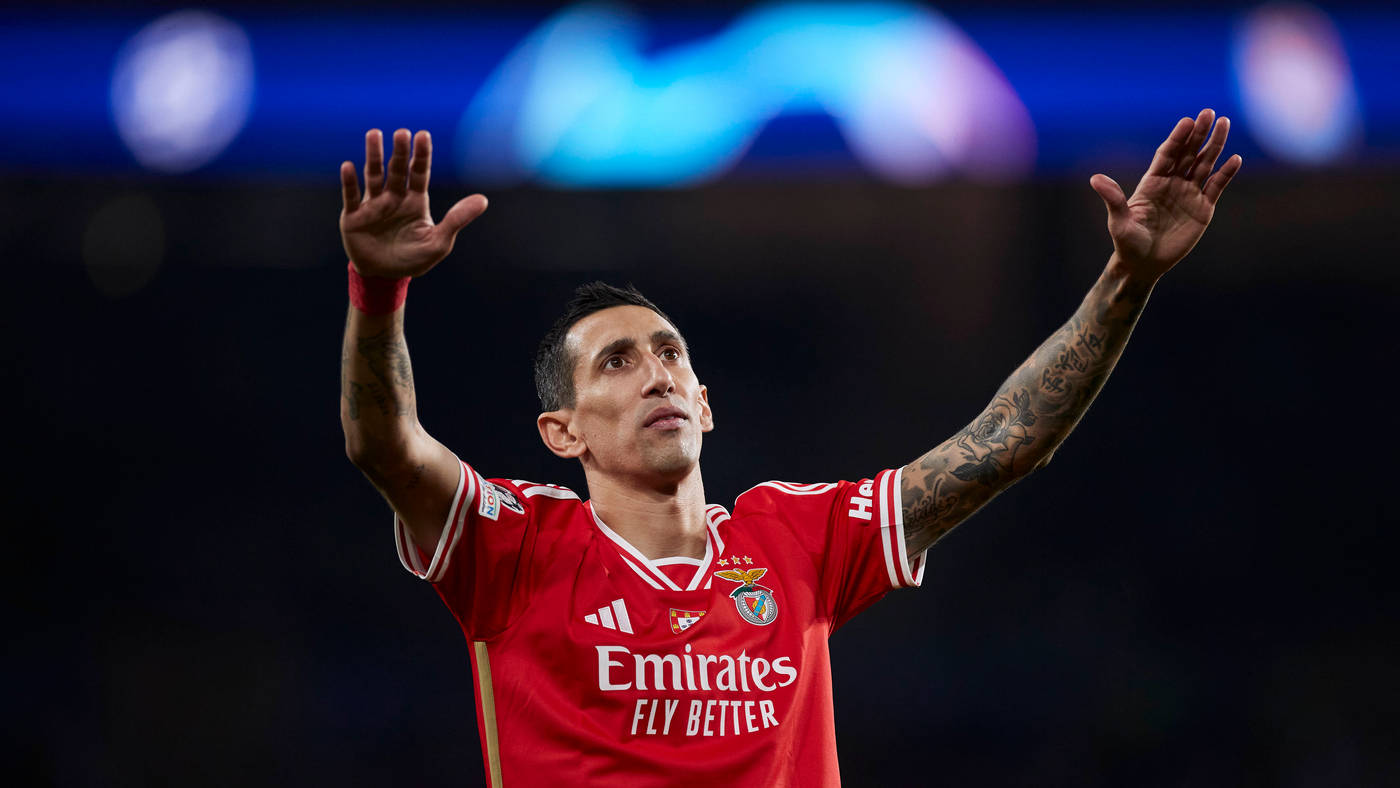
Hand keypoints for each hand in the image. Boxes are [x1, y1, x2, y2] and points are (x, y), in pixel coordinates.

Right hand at [340, 128, 487, 278]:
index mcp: (415, 201)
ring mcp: (373, 205)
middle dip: (400, 152)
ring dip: (374, 156)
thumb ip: (457, 219)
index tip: (423, 135)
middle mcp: (394, 197)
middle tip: (402, 132)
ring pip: (373, 176)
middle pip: (397, 170)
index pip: (419, 173)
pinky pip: (351, 196)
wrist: (385, 277)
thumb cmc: (414, 258)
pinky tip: (348, 166)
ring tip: (374, 134)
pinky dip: (349, 182)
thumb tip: (483, 200)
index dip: (421, 155)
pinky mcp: (353, 216)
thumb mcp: (439, 242)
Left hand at [1090, 108, 1241, 280]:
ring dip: (1215, 145)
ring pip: (1204, 164)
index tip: (1186, 121)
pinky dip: (1226, 173)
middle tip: (1208, 112)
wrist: (1144, 264)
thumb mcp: (1119, 221)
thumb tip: (1095, 179)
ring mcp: (1189, 194)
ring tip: (1225, 124)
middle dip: (1198, 133)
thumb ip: (1113, 198)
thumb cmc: (1127, 242)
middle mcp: (1172, 183)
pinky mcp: (1203, 208)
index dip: (1177, 138)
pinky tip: (1235, 159)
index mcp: (1152, 181)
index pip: (1167, 154)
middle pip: (1188, 153)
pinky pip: (1216, 186)